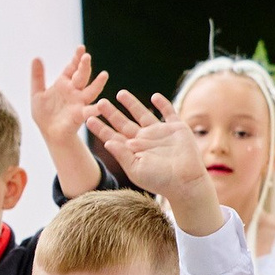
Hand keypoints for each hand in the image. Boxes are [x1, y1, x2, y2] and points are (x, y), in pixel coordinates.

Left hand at [28, 48, 108, 152]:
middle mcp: (74, 91)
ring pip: (91, 91)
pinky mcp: (80, 115)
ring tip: (104, 75)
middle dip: (84, 66)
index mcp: (65, 83)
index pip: (72, 68)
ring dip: (97, 84)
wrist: (49, 133)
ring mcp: (79, 102)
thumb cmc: (45, 114)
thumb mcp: (37, 93)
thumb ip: (37, 77)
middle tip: (86, 57)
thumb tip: (36, 57)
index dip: (76, 58)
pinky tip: (101, 106)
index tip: (81, 48)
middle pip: (81, 76)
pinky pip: (89, 111)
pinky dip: (95, 109)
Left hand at [85, 89, 204, 202]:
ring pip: (143, 114)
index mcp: (133, 151)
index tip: (88, 118)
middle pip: (124, 123)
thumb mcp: (136, 169)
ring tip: (120, 93)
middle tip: (99, 102)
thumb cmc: (159, 180)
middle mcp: (144, 140)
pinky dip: (163, 104)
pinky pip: (168, 112)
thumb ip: (122, 155)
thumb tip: (107, 142)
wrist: (186, 181)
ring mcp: (160, 133)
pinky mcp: (176, 128)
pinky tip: (154, 96)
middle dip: (112, 113)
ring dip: (132, 104)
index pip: (113, 136)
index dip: (101, 128)